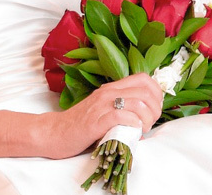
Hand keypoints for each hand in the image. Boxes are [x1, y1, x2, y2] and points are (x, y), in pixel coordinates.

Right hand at [48, 73, 162, 158]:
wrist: (54, 133)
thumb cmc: (81, 125)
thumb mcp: (104, 110)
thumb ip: (123, 109)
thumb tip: (145, 119)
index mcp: (112, 88)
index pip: (144, 79)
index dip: (156, 93)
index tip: (155, 109)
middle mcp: (108, 92)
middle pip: (145, 91)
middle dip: (155, 109)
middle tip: (151, 122)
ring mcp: (101, 105)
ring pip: (137, 103)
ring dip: (147, 118)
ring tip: (143, 129)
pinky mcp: (96, 121)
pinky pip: (121, 116)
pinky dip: (133, 124)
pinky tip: (133, 131)